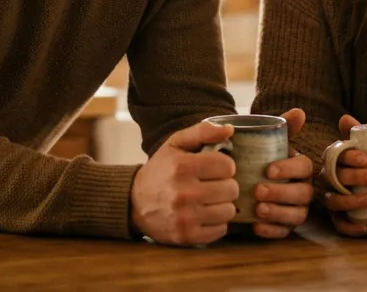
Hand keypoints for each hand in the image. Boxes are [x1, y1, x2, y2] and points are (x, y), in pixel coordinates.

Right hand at [130, 119, 238, 246]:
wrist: (135, 203)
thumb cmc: (161, 170)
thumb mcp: (175, 144)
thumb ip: (203, 131)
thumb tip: (230, 130)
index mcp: (182, 167)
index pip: (227, 166)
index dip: (224, 166)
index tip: (215, 168)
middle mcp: (183, 193)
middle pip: (231, 189)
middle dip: (225, 185)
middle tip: (212, 184)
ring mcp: (185, 218)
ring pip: (229, 211)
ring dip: (223, 204)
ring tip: (209, 200)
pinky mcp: (187, 236)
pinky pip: (221, 230)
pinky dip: (217, 222)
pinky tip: (204, 214)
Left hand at [251, 109, 315, 239]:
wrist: (238, 179)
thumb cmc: (255, 157)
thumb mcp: (265, 140)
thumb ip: (282, 126)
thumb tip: (299, 112)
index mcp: (300, 166)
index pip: (304, 166)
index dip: (289, 168)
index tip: (268, 169)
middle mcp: (303, 188)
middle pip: (303, 193)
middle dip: (282, 193)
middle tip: (258, 191)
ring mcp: (295, 209)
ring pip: (297, 215)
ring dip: (278, 213)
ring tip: (257, 209)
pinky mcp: (284, 226)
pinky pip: (284, 232)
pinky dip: (271, 230)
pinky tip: (256, 226)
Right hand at [322, 114, 366, 237]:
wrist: (361, 189)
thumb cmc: (359, 165)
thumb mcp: (358, 149)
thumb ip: (353, 134)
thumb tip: (345, 117)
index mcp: (331, 161)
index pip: (335, 156)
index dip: (349, 156)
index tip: (366, 157)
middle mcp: (326, 180)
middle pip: (334, 179)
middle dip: (353, 177)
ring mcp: (330, 200)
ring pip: (333, 202)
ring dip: (350, 201)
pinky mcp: (336, 219)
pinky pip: (339, 226)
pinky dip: (350, 228)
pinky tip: (366, 228)